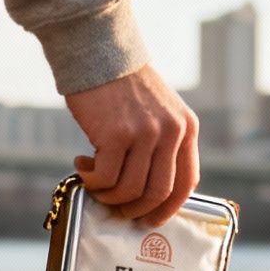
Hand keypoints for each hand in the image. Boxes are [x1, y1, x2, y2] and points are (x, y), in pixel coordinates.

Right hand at [65, 65, 199, 226]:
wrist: (99, 52)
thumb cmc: (123, 87)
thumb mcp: (159, 111)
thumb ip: (162, 144)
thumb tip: (148, 192)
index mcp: (186, 127)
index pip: (187, 182)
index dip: (168, 208)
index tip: (151, 218)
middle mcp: (171, 131)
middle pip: (158, 193)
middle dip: (136, 210)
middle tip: (118, 209)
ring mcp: (145, 133)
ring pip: (130, 190)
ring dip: (109, 196)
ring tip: (95, 183)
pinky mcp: (117, 134)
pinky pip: (106, 178)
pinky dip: (92, 181)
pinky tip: (82, 166)